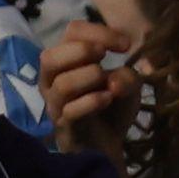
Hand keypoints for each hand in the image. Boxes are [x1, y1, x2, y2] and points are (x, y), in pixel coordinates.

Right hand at [40, 18, 135, 157]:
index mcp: (66, 61)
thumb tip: (112, 81)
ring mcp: (54, 105)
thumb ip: (126, 74)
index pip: (72, 32)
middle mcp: (52, 81)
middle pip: (50, 57)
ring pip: (61, 84)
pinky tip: (107, 100)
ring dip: (89, 78)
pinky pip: (70, 111)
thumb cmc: (112, 107)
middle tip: (105, 57)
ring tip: (109, 86)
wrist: (108, 145)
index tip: (126, 45)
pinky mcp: (63, 127)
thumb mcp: (128, 84)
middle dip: (82, 51)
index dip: (99, 32)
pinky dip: (92, 102)